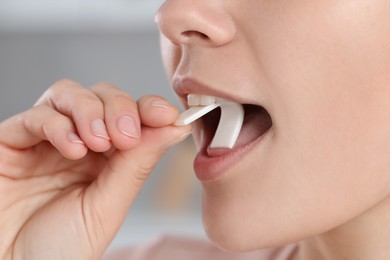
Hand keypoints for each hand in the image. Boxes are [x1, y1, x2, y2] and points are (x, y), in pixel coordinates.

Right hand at [0, 80, 191, 258]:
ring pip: (70, 94)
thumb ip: (138, 162)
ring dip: (91, 111)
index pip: (131, 116)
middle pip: (102, 96)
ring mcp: (44, 140)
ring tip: (98, 143)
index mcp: (106, 158)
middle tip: (125, 136)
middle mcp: (77, 143)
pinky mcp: (11, 141)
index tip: (166, 114)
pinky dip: (58, 125)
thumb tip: (177, 126)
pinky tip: (72, 150)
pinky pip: (36, 115)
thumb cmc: (60, 248)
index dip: (149, 108)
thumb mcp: (108, 205)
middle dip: (120, 108)